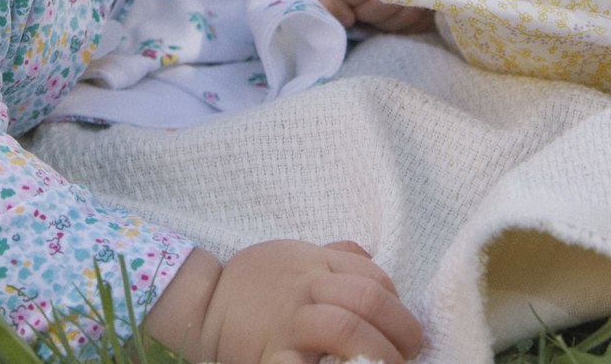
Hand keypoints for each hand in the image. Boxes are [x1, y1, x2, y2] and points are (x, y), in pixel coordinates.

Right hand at [147, 241, 424, 363]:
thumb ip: (330, 256)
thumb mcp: (291, 256)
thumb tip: (367, 259)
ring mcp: (289, 322)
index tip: (405, 329)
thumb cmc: (252, 286)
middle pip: (367, 299)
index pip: (373, 278)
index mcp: (314, 265)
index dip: (398, 304)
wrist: (200, 306)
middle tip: (411, 352)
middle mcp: (306, 288)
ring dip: (377, 351)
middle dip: (399, 329)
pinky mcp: (271, 354)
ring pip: (346, 326)